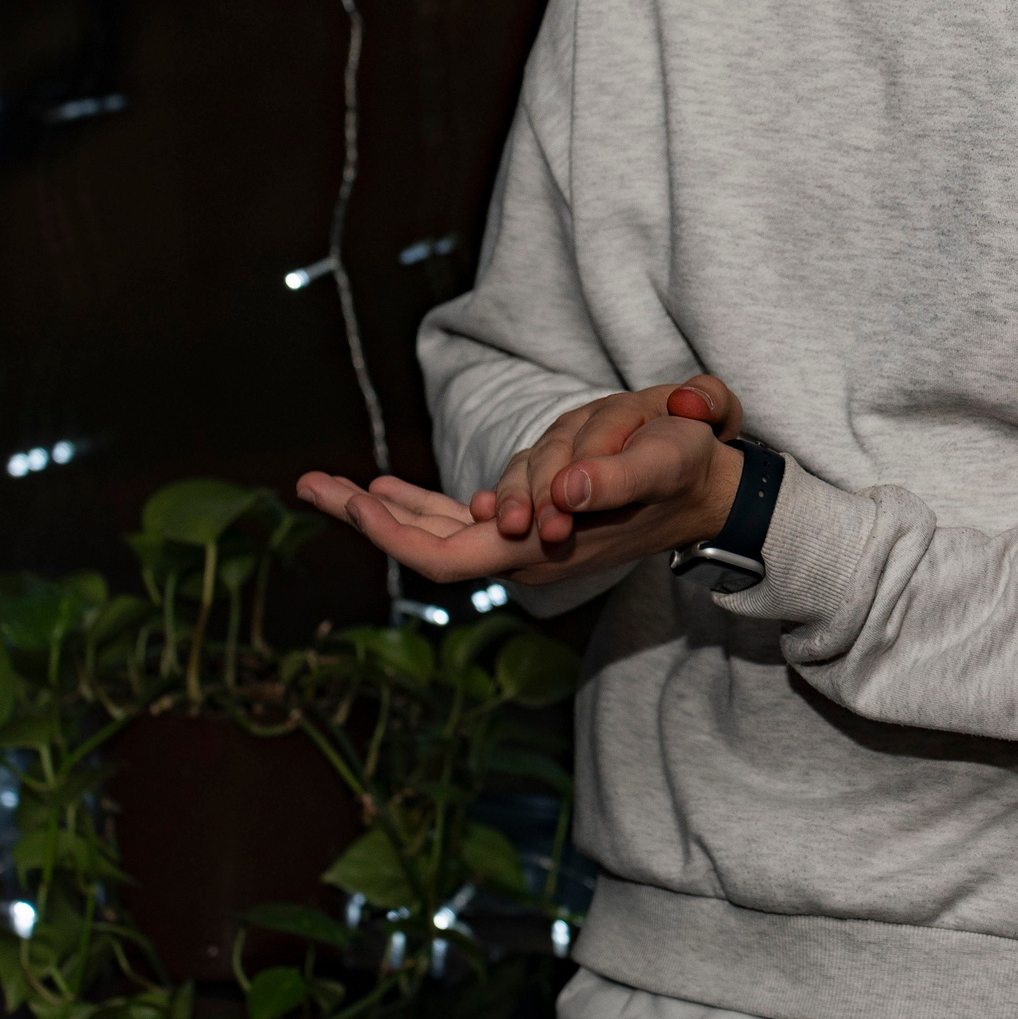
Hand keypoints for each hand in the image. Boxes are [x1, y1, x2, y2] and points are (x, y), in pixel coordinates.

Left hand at [296, 373, 745, 587]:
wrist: (711, 494)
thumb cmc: (686, 473)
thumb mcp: (660, 463)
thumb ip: (612, 480)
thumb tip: (560, 493)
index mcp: (544, 547)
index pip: (450, 555)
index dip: (396, 532)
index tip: (354, 499)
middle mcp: (525, 550)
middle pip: (427, 546)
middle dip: (366, 517)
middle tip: (305, 485)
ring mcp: (525, 539)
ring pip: (437, 532)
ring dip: (386, 509)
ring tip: (332, 486)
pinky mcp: (531, 520)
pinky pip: (459, 520)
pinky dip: (420, 506)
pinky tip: (389, 489)